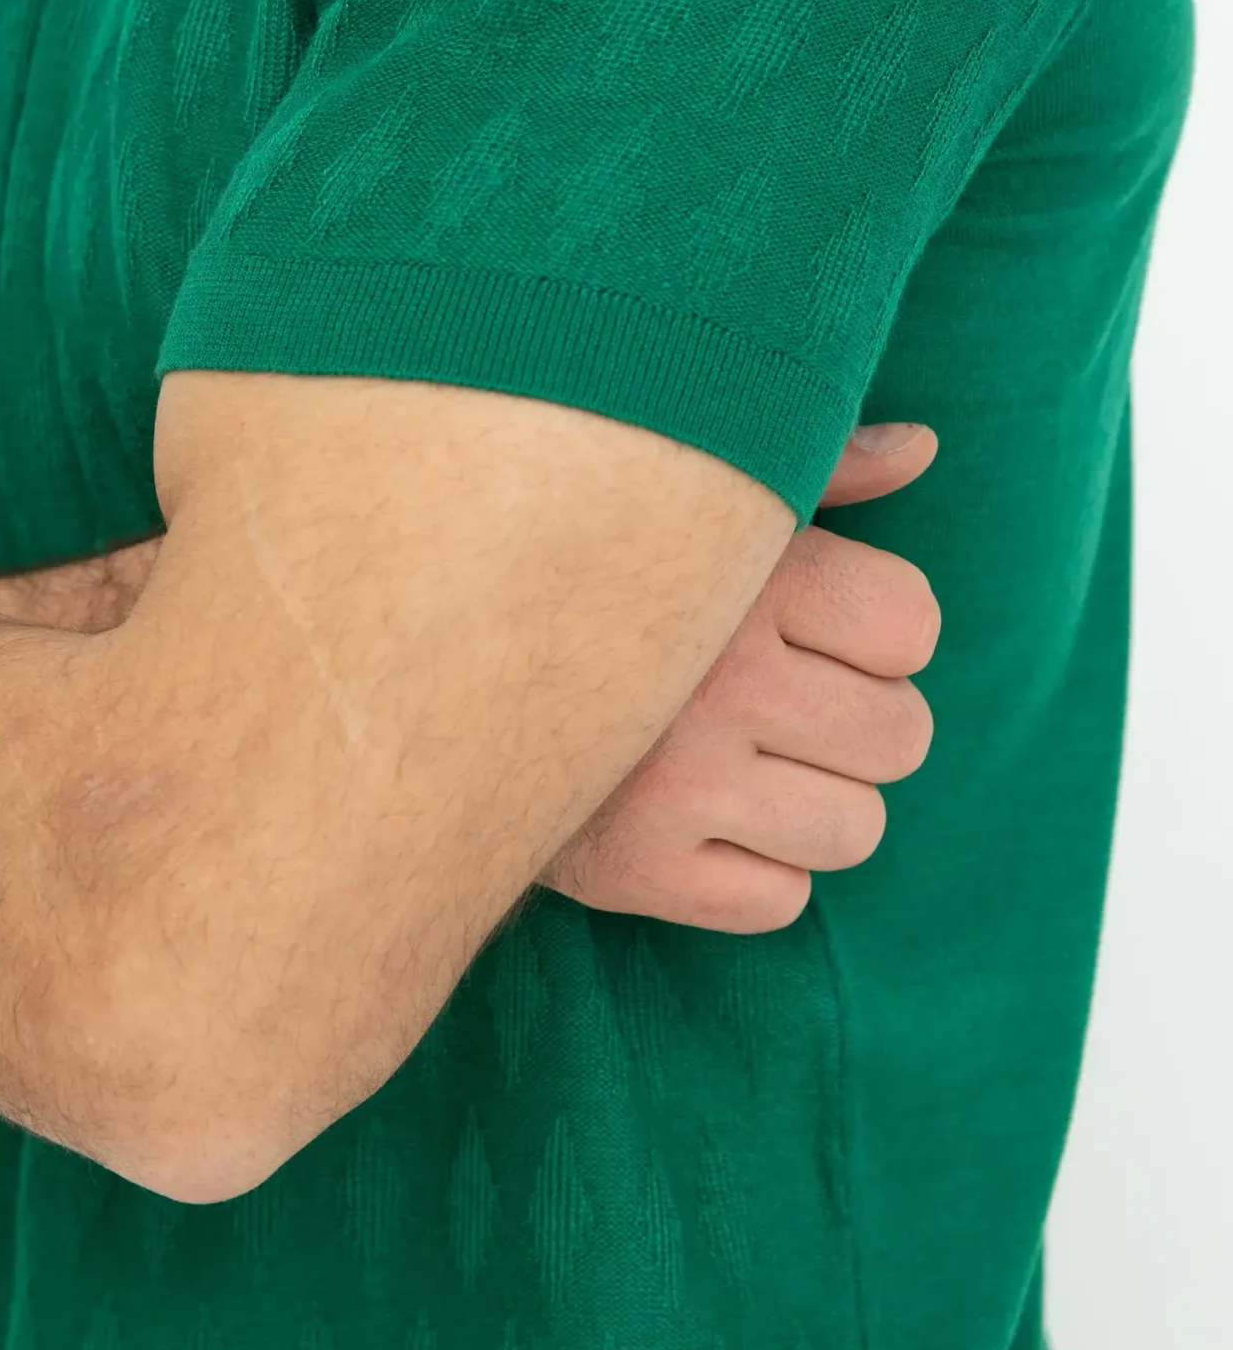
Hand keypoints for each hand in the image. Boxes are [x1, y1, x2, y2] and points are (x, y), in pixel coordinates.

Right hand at [539, 424, 939, 932]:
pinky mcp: (637, 873)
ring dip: (811, 804)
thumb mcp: (696, 490)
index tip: (810, 627)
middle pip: (903, 735)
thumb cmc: (589, 567)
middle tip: (775, 702)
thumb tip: (923, 448)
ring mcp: (676, 785)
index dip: (876, 633)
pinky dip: (749, 872)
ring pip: (856, 829)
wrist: (426, 670)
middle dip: (854, 724)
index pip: (911, 626)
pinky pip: (780, 900)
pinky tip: (690, 819)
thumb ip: (815, 464)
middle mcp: (715, 678)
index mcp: (740, 572)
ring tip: (737, 759)